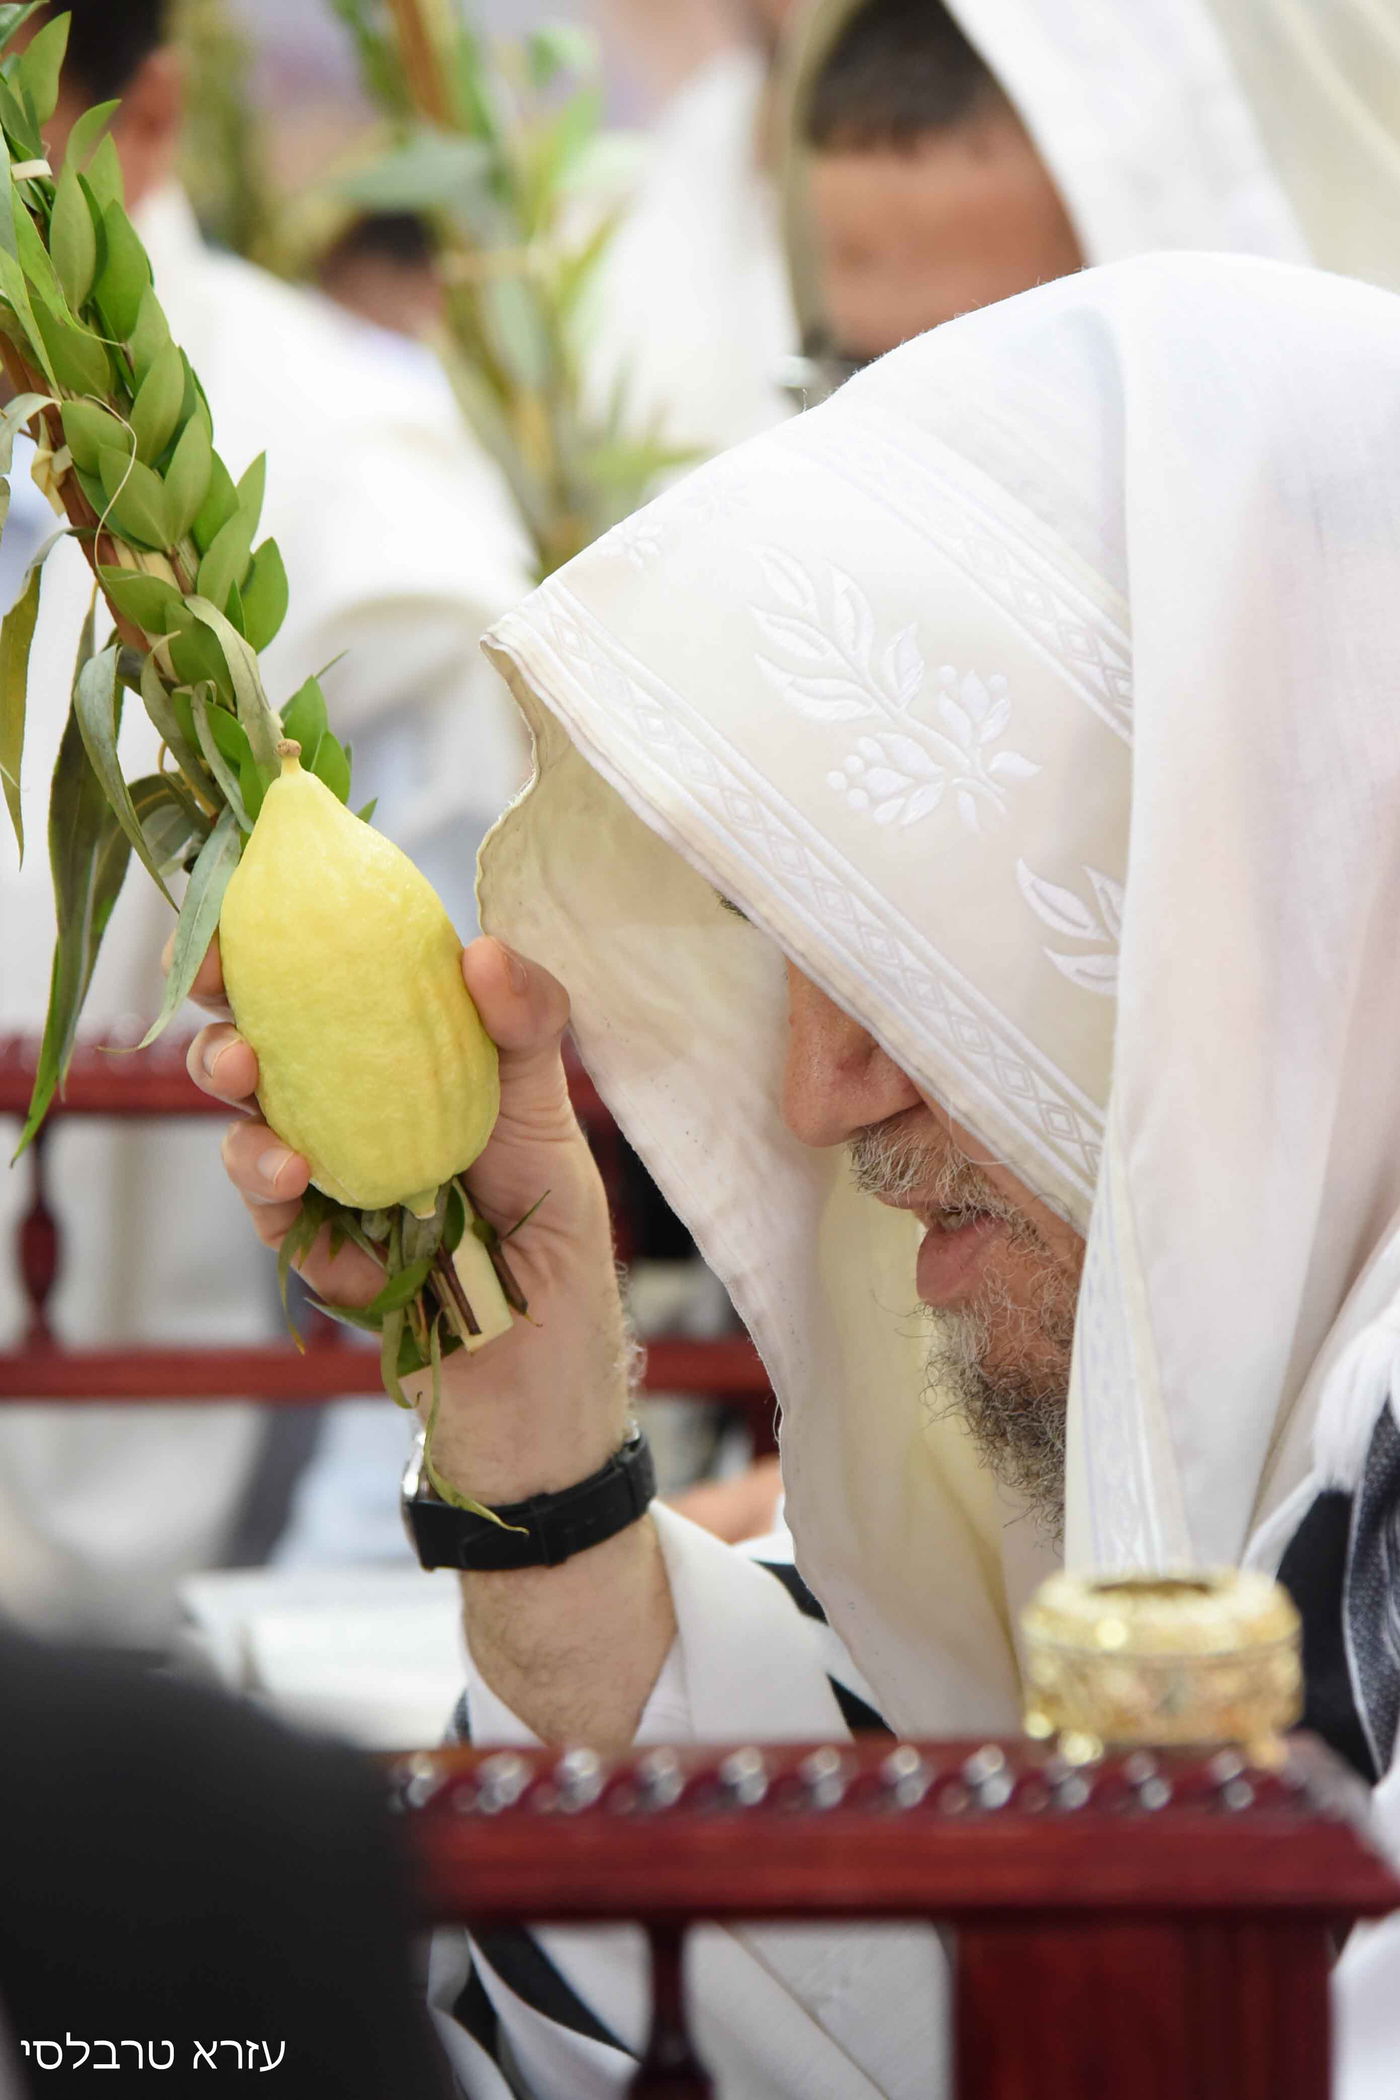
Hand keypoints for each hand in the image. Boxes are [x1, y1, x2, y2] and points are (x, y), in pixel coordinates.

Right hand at [188, 934, 632, 1505]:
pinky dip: (261, 1174)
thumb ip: (525, 1026)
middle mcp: (348, 1101)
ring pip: (244, 1110)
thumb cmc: (550, 1219)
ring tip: (240, 1073)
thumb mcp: (549, 1110)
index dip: (282, 937)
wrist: (544, 1349)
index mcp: (400, 1053)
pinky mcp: (304, 1239)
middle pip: (262, 1031)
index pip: (331, 978)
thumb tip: (482, 948)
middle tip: (213, 977)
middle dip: (221, 998)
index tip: (252, 903)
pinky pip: (263, 1198)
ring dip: (226, 1080)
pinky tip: (284, 1168)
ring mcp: (319, 1169)